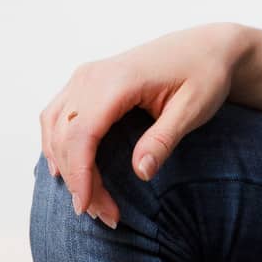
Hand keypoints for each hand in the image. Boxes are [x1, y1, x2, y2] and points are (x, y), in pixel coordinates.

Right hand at [40, 23, 248, 224]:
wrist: (206, 47)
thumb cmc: (204, 75)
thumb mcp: (194, 109)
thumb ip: (164, 139)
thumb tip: (140, 172)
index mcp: (118, 80)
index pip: (82, 135)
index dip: (80, 175)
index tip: (91, 209)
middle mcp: (93, 75)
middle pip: (65, 136)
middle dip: (77, 180)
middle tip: (103, 214)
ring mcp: (86, 75)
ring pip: (55, 127)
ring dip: (64, 165)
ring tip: (89, 199)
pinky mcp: (86, 80)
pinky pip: (58, 115)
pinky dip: (58, 145)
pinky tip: (68, 170)